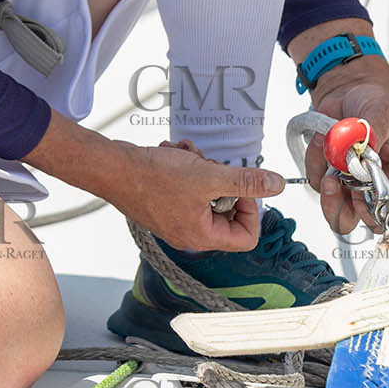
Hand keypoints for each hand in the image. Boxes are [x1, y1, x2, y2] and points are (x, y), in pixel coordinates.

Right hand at [109, 137, 284, 251]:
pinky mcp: (164, 203)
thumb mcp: (208, 176)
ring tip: (187, 153)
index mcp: (203, 236)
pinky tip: (174, 151)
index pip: (246, 236)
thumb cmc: (153, 177)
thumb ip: (245, 182)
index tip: (240, 184)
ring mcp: (175, 218)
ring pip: (207, 192)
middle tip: (209, 164)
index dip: (251, 208)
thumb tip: (276, 185)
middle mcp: (190, 233)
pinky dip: (186, 165)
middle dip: (222, 179)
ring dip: (202, 167)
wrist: (111, 168)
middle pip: (227, 211)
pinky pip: (188, 186)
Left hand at [303, 61, 388, 235]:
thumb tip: (363, 156)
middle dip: (357, 209)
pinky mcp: (330, 172)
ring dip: (332, 195)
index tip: (382, 201)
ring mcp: (352, 180)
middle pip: (371, 218)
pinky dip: (316, 164)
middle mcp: (378, 182)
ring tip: (331, 171)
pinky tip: (323, 142)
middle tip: (351, 189)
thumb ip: (373, 136)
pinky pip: (318, 182)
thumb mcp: (382, 112)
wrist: (346, 86)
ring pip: (340, 210)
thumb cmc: (374, 97)